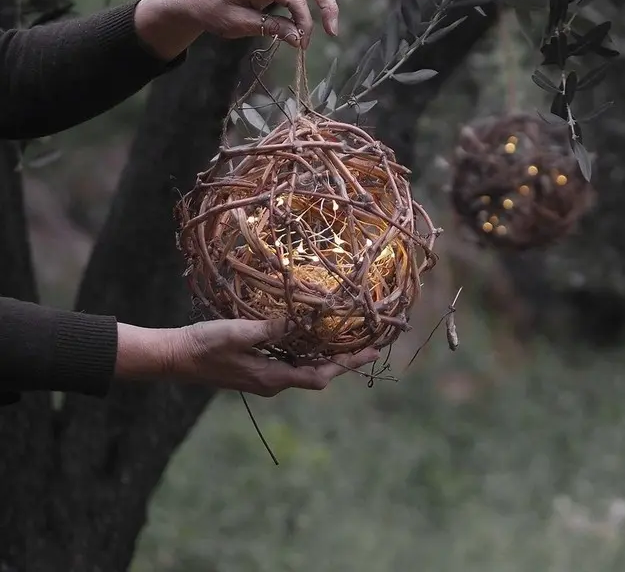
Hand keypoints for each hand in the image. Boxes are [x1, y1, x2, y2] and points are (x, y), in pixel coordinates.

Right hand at [116, 318, 379, 396]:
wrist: (175, 357)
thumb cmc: (205, 345)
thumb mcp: (238, 333)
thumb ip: (270, 329)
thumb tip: (301, 320)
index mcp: (273, 377)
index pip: (321, 375)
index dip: (348, 364)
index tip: (371, 352)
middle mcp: (273, 381)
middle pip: (318, 373)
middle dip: (343, 360)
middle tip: (366, 342)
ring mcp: (264, 375)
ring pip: (305, 367)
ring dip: (326, 355)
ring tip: (346, 337)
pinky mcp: (256, 367)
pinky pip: (290, 361)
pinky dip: (306, 350)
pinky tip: (309, 334)